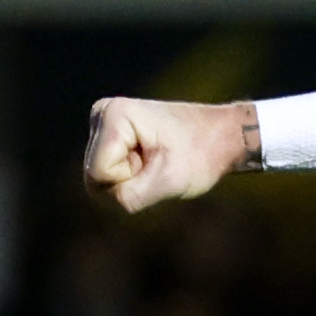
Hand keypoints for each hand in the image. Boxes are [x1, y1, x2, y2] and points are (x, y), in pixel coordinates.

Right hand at [81, 96, 255, 216]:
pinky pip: (106, 175)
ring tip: (156, 162)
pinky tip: (150, 161)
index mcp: (114, 114)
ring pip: (99, 179)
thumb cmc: (202, 154)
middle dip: (127, 182)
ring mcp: (103, 123)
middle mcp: (101, 113)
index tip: (158, 162)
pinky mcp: (108, 135)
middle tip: (158, 165)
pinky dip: (130, 176)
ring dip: (129, 181)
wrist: (221, 136)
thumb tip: (105, 202)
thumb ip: (129, 197)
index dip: (129, 180)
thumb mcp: (169, 182)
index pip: (99, 174)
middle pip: (94, 177)